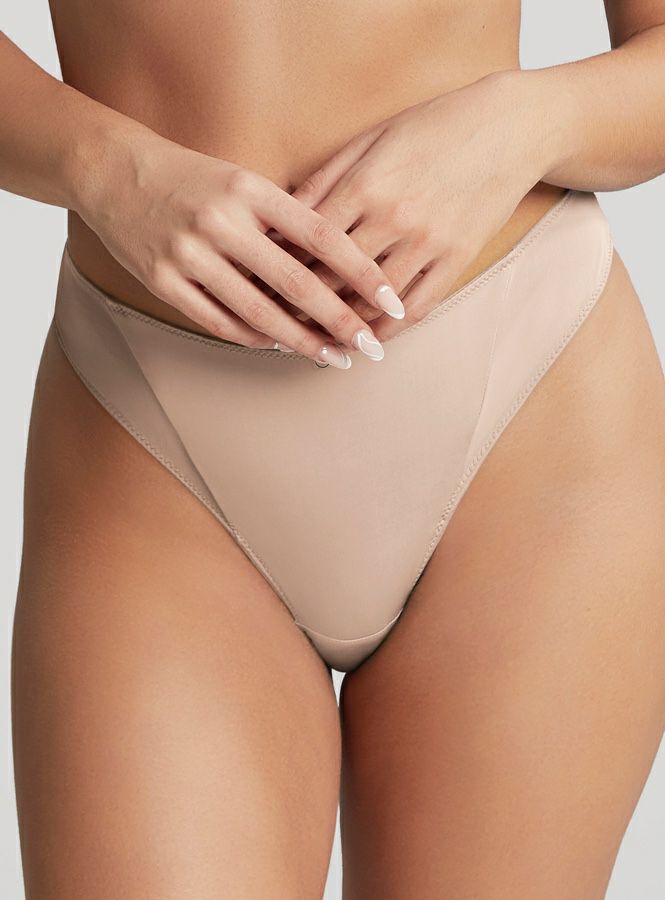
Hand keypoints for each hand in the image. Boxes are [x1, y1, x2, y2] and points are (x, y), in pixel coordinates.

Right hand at [76, 130, 404, 365]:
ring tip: (333, 356)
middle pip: (295, 282)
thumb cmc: (192, 179)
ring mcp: (188, 254)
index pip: (321, 236)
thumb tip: (337, 270)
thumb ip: (285, 219)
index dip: (362, 272)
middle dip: (340, 320)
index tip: (391, 300)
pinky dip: (254, 338)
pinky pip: (219, 322)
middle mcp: (221, 221)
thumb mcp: (242, 181)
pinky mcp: (162, 281)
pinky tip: (279, 346)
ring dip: (301, 341)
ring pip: (258, 312)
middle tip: (371, 346)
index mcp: (250, 189)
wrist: (112, 172)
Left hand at [289, 70, 554, 340]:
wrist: (510, 127)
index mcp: (364, 183)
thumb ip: (326, 177)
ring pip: (371, 302)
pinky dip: (389, 330)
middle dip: (299, 305)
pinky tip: (369, 340)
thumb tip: (280, 212)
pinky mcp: (457, 259)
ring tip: (316, 340)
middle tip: (278, 323)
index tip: (261, 287)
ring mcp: (428, 242)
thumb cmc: (434, 126)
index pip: (306, 241)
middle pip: (332, 278)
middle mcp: (393, 217)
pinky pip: (416, 308)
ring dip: (341, 326)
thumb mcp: (373, 138)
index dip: (279, 268)